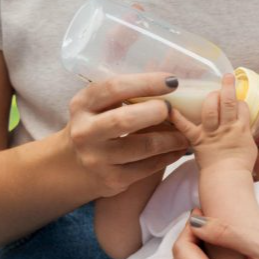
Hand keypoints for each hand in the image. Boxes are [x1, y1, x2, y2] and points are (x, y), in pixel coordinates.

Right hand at [65, 73, 188, 196]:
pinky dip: (168, 157)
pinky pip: (147, 168)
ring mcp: (97, 159)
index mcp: (82, 105)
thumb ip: (124, 92)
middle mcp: (86, 132)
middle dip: (156, 112)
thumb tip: (167, 78)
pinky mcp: (112, 180)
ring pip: (142, 147)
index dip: (145, 83)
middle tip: (174, 109)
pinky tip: (178, 149)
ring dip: (170, 139)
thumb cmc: (95, 126)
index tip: (171, 81)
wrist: (72, 167)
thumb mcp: (97, 105)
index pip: (113, 88)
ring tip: (185, 133)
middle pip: (125, 120)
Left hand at [170, 73, 256, 172]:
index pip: (242, 107)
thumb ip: (247, 133)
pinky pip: (186, 127)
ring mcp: (211, 133)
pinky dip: (177, 118)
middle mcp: (227, 128)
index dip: (240, 100)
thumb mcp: (251, 147)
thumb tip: (246, 126)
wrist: (227, 180)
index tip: (237, 99)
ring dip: (211, 97)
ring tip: (211, 90)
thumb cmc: (240, 166)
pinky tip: (169, 107)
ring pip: (211, 109)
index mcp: (241, 129)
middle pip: (228, 102)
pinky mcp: (197, 140)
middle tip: (227, 77)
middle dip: (228, 87)